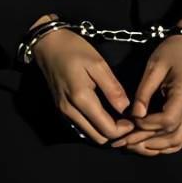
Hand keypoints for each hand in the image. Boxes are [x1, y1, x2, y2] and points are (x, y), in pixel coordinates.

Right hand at [31, 19, 134, 144]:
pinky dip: (94, 126)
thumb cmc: (74, 50)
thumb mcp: (98, 64)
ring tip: (117, 116)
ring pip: (89, 134)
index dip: (124, 129)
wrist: (47, 44)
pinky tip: (103, 113)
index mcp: (81, 99)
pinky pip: (81, 126)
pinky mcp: (61, 109)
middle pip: (98, 138)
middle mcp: (70, 111)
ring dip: (104, 131)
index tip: (134, 118)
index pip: (107, 130)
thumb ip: (113, 89)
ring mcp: (64, 112)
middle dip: (115, 133)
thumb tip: (126, 109)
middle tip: (127, 119)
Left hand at [118, 20, 181, 154]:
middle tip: (123, 143)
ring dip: (155, 148)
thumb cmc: (173, 51)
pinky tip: (146, 145)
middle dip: (147, 143)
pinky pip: (181, 137)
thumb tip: (135, 115)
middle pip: (174, 137)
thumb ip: (144, 91)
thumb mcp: (154, 65)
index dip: (147, 125)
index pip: (168, 120)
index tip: (130, 121)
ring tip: (131, 146)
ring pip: (178, 141)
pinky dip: (164, 145)